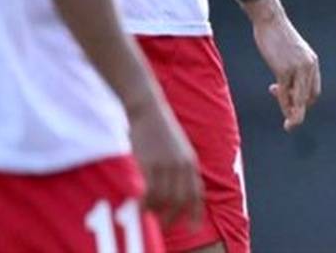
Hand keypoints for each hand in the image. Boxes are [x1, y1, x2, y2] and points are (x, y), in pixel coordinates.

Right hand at [127, 97, 202, 226]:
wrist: (147, 109)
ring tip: (148, 216)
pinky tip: (138, 208)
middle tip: (164, 226)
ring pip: (163, 198)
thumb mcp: (178, 149)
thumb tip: (177, 191)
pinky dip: (144, 203)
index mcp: (191, 162)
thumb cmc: (159, 130)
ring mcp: (165, 164)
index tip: (194, 227)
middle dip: (173, 217)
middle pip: (180, 200)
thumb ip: (181, 168)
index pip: (197, 193)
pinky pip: (148, 191)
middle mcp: (182, 165)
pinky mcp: (149, 163)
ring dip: (156, 211)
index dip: (196, 212)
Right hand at [253, 11, 320, 130]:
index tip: (290, 102)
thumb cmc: (278, 36)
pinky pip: (284, 93)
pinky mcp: (283, 69)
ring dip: (294, 114)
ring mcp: (297, 69)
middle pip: (310, 98)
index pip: (314, 90)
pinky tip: (275, 105)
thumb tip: (286, 84)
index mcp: (313, 63)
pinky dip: (282, 104)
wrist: (270, 20)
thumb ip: (293, 68)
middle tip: (289, 119)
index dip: (304, 102)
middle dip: (300, 111)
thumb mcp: (291, 52)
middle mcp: (309, 67)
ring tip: (288, 123)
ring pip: (299, 99)